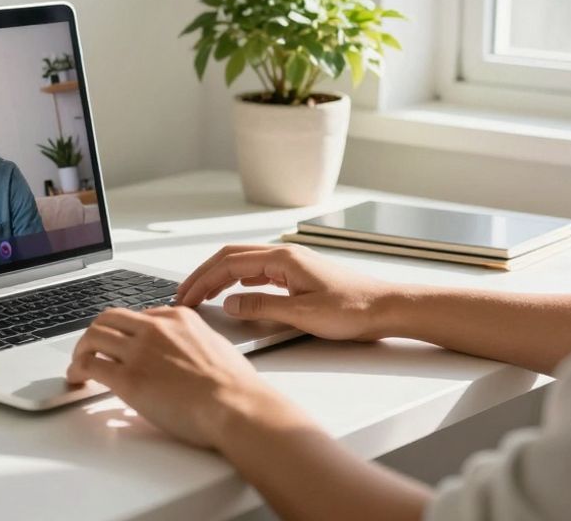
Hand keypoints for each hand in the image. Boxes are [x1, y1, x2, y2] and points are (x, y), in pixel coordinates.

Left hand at [65, 306, 291, 448]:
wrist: (235, 405)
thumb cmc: (234, 386)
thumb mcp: (216, 345)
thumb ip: (194, 341)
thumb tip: (185, 350)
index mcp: (178, 317)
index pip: (139, 315)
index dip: (124, 330)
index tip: (120, 342)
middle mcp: (155, 328)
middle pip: (109, 318)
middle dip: (95, 332)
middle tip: (89, 347)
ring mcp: (139, 351)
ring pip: (94, 336)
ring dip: (81, 349)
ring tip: (78, 363)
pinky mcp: (128, 378)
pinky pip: (90, 365)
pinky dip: (77, 369)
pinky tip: (76, 377)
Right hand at [176, 244, 394, 341]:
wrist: (386, 308)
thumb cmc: (353, 309)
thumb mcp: (303, 314)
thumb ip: (263, 307)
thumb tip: (231, 304)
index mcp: (283, 259)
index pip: (229, 264)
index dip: (203, 280)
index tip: (186, 297)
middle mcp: (285, 255)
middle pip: (231, 257)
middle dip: (204, 275)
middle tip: (185, 295)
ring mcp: (292, 263)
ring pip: (244, 263)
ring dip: (219, 277)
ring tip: (202, 295)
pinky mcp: (298, 274)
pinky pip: (259, 272)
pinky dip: (238, 280)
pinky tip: (234, 293)